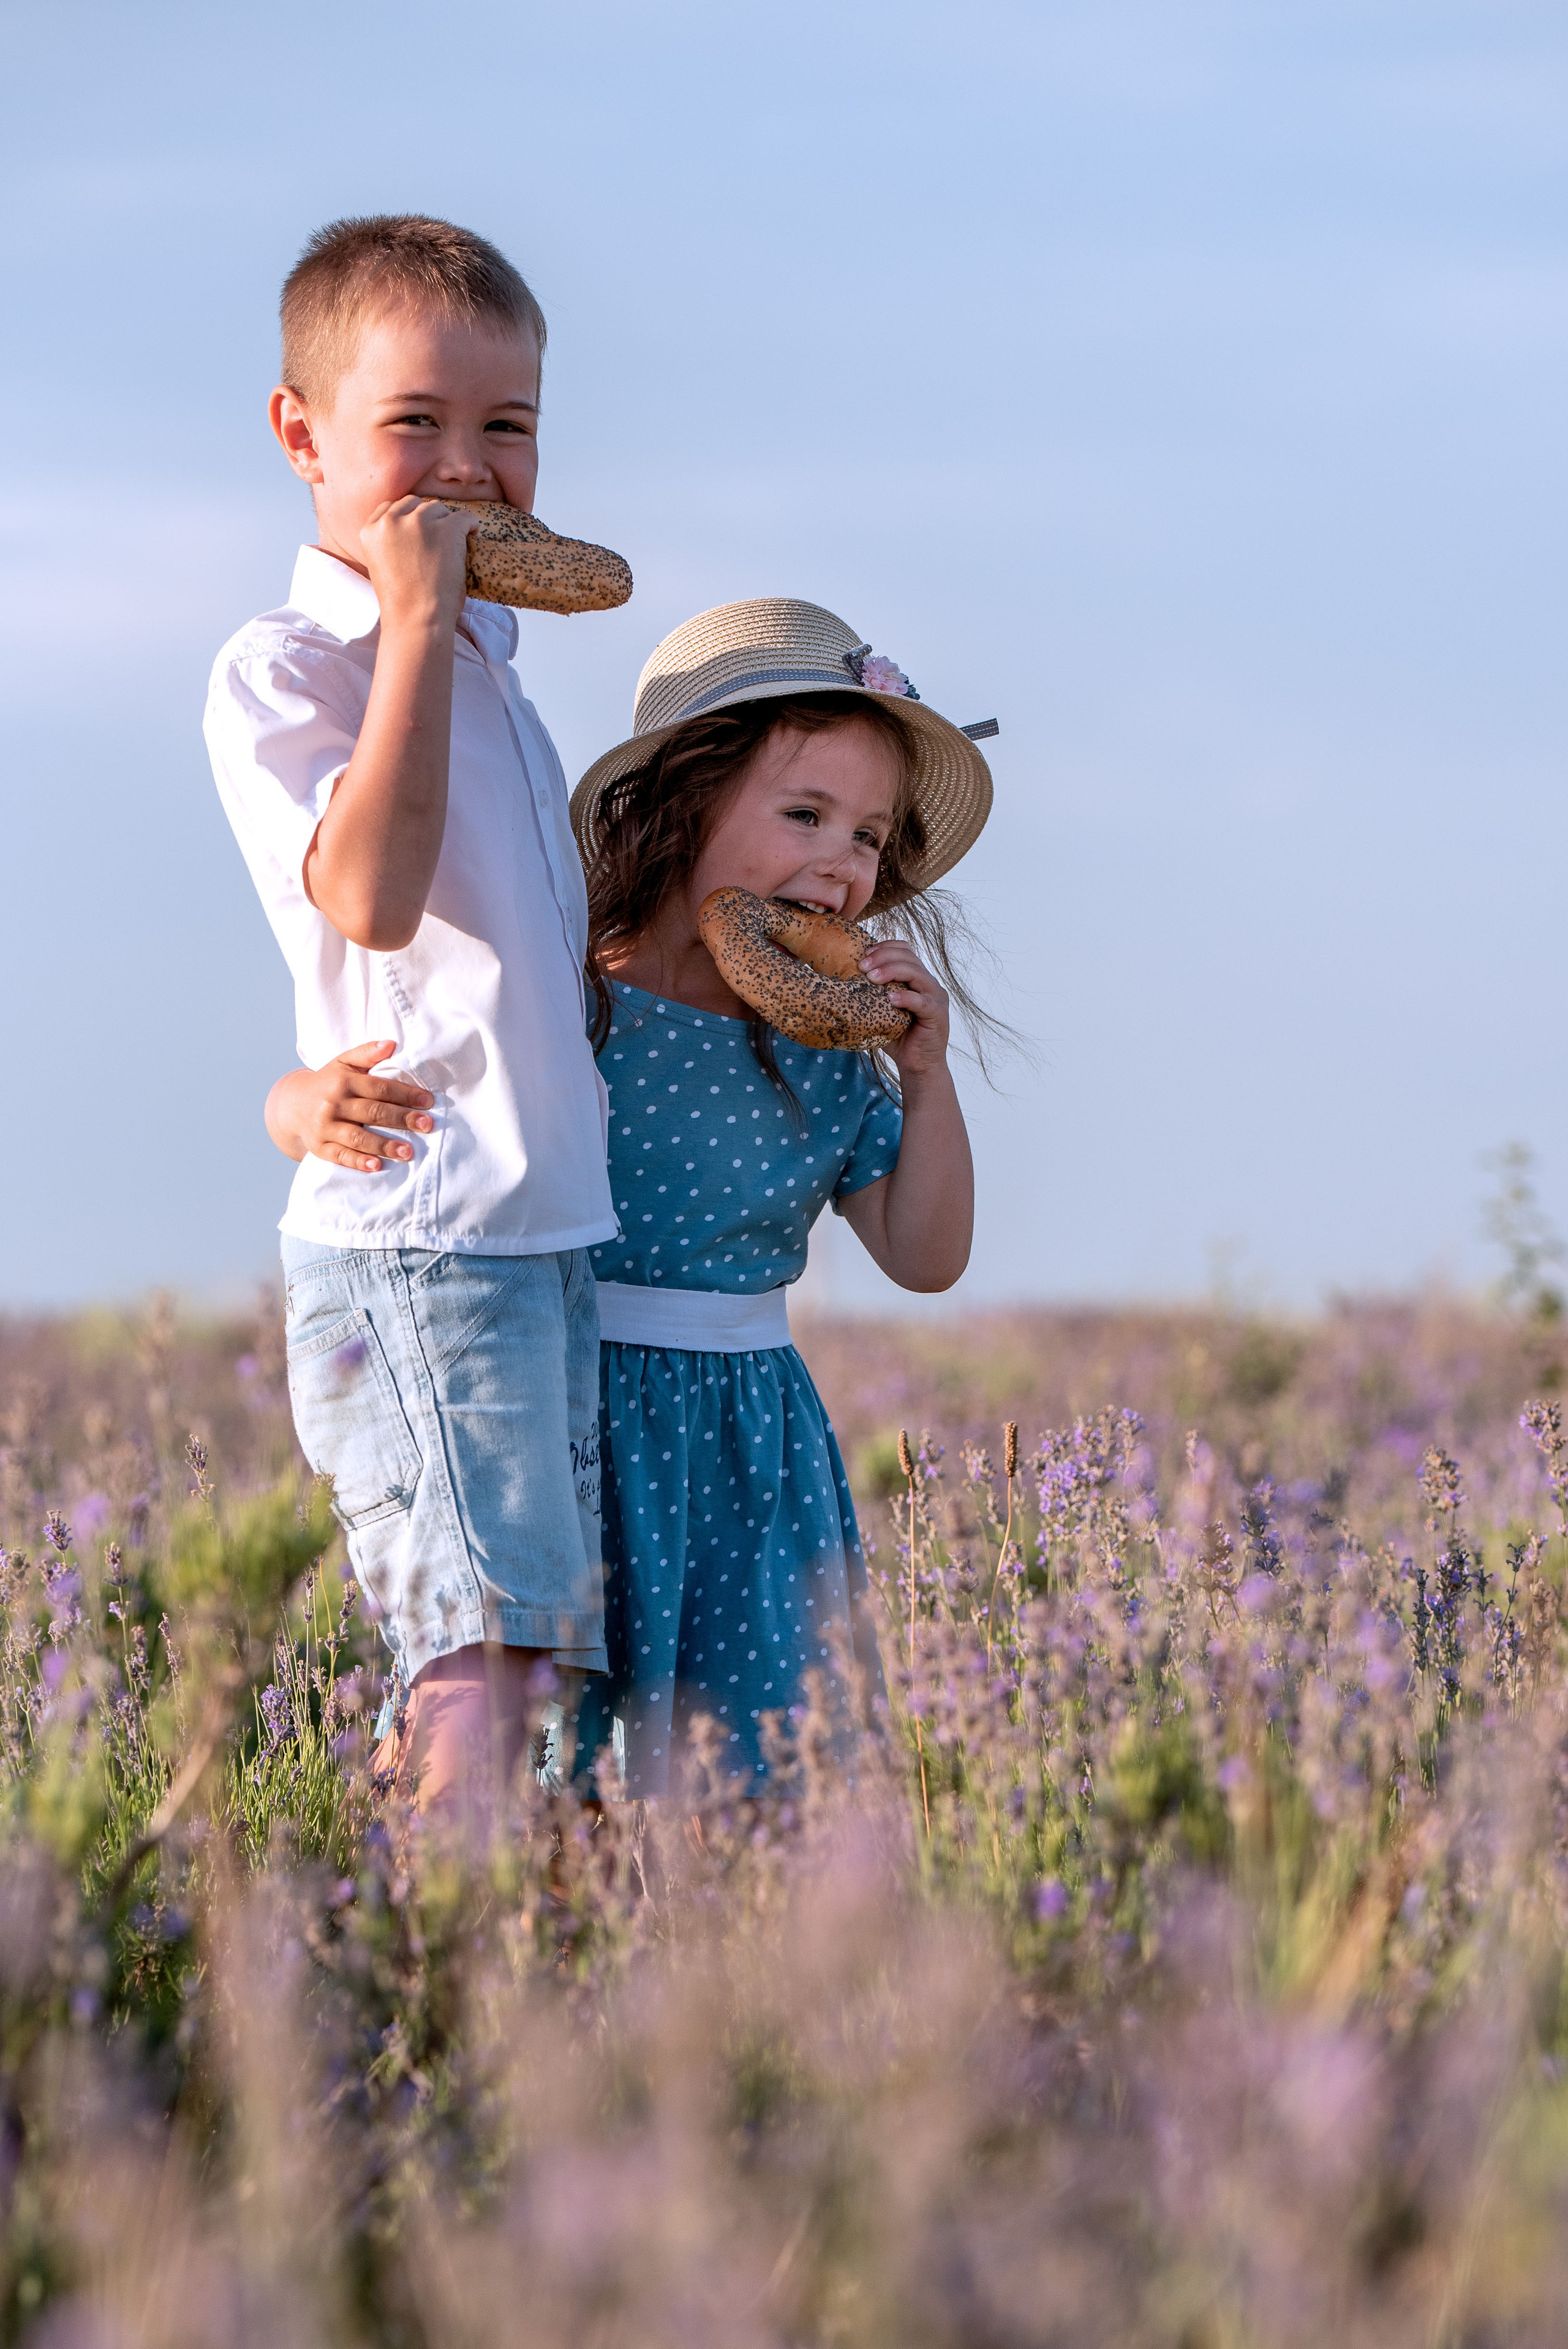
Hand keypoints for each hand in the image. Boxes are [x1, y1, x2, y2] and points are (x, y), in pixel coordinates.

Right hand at [265, 1041, 434, 1172]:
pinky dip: (358, 1162)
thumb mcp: (344, 1063)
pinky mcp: (319, 1147)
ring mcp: (325, 1127)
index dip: (405, 1094)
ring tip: (408, 1152)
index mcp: (343, 1081)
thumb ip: (367, 1053)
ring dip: (384, 1145)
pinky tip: (377, 1166)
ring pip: (358, 1137)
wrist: (292, 1105)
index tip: (428, 1101)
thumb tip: (392, 1044)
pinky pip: (340, 1156)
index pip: (379, 1087)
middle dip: (402, 1119)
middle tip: (427, 1125)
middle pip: (373, 1112)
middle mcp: (333, 1103)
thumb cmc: (329, 1083)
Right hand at [358, 495, 476, 636]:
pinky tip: (472, 533)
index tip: (418, 530)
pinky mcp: (446, 529)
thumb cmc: (402, 603)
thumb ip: (390, 541)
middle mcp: (391, 521)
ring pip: (437, 509)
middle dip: (426, 519)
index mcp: (370, 530)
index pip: (391, 507)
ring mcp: (418, 522)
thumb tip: (412, 527)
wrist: (416, 619)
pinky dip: (470, 524)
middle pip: (415, 504)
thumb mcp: (381, 564)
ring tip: (452, 544)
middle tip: (438, 539)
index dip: (407, 517)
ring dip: (445, 523)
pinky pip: (463, 516)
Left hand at [859, 940, 950, 1079]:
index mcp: (917, 978)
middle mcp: (929, 983)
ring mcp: (936, 997)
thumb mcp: (881, 1010)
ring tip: (871, 978)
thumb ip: (872, 993)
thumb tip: (841, 980)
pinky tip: (890, 999)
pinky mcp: (938, 1014)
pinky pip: (922, 1001)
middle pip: (908, 957)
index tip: (863, 953)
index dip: (884, 947)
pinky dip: (905, 997)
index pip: (904, 950)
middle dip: (883, 957)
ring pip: (916, 973)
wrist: (917, 1065)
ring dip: (891, 971)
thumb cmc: (898, 1037)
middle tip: (862, 966)